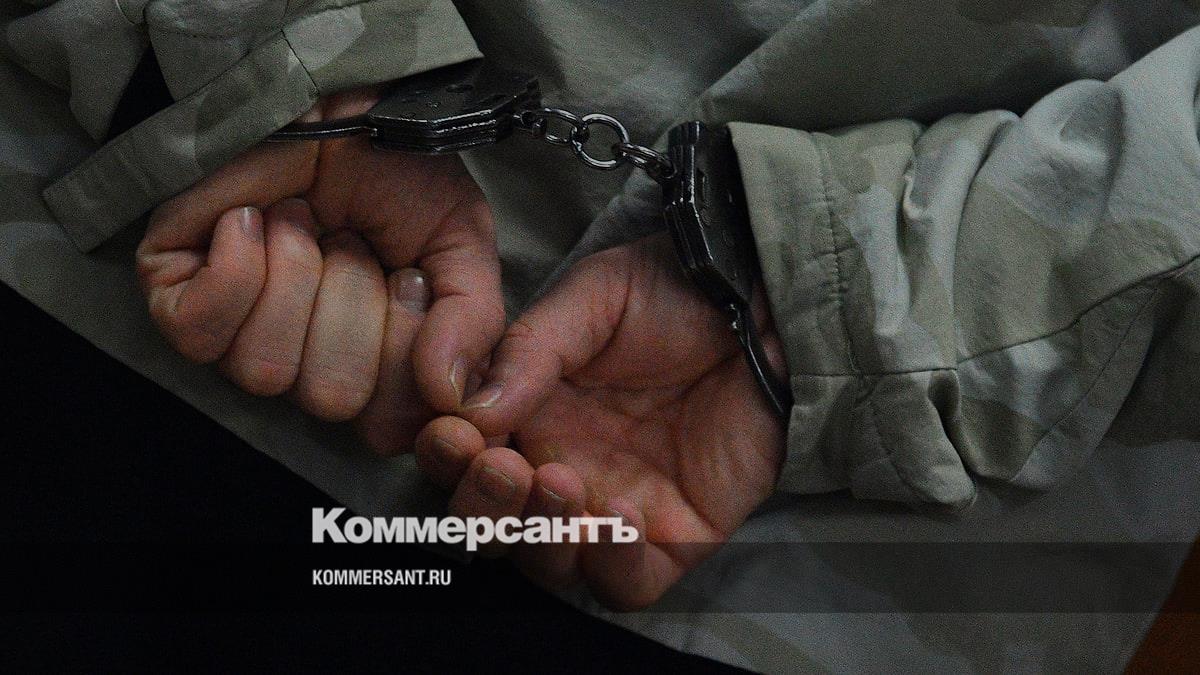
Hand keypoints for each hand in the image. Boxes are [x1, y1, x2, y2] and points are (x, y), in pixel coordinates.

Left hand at [136, 89, 503, 452]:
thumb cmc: (394, 169)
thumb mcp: (460, 240)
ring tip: (303, 221)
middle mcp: (309, 362)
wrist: (332, 94)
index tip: (409, 278)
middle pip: (331, 396)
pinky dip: (236, 268)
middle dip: (351, 302)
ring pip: (264, 369)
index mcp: (377, 364)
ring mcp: (241, 336)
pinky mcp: (178, 300)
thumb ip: (474, 319)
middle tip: (352, 242)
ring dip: (295, 275)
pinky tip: (251, 224)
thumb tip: (451, 395)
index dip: (402, 353)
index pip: (388, 424)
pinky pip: (200, 331)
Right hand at [415, 234, 786, 608]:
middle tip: (504, 467)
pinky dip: (612, 566)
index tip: (455, 435)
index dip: (446, 458)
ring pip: (549, 564)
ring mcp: (615, 507)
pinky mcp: (674, 536)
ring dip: (540, 537)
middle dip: (483, 508)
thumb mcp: (592, 299)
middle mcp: (560, 468)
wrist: (762, 306)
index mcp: (526, 416)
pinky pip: (627, 585)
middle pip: (494, 527)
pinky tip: (620, 515)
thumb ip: (530, 351)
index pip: (462, 460)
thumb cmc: (672, 294)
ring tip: (563, 482)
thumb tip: (471, 411)